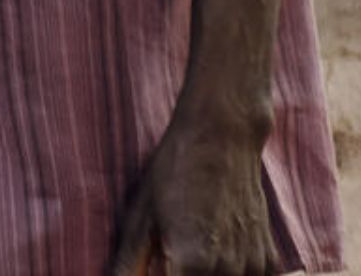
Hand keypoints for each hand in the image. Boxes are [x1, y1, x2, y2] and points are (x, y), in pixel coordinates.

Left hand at [109, 111, 276, 275]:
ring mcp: (252, 265)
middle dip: (181, 274)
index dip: (162, 275)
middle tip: (169, 254)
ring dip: (207, 275)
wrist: (222, 138)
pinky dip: (230, 273)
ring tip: (191, 246)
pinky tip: (215, 250)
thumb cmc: (174, 171)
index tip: (159, 263)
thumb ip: (131, 258)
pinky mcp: (268, 258)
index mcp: (190, 260)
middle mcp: (226, 269)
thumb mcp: (141, 214)